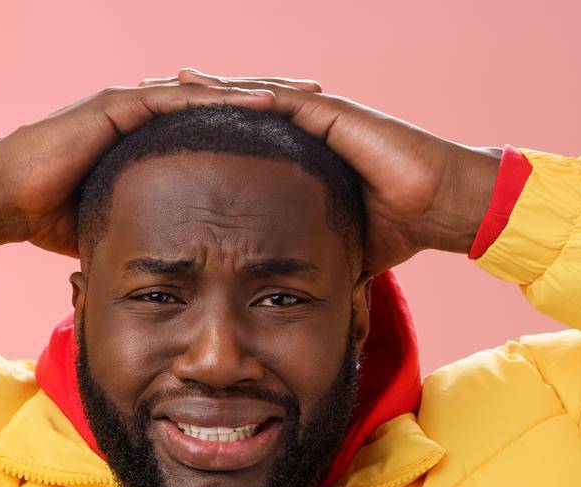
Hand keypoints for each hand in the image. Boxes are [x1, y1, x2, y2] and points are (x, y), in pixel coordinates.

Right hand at [0, 83, 279, 255]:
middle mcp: (148, 115)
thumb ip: (155, 232)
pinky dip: (219, 99)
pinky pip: (179, 99)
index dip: (261, 127)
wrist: (5, 200)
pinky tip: (260, 100)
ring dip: (258, 91)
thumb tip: (183, 273)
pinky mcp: (119, 107)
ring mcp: (133, 104)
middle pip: (223, 100)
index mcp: (153, 140)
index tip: (305, 134)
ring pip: (209, 91)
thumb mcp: (122, 225)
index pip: (217, 127)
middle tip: (322, 98)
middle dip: (274, 99)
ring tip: (304, 93)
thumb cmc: (53, 217)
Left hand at [141, 69, 501, 274]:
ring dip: (203, 92)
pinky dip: (238, 92)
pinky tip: (203, 88)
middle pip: (231, 112)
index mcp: (297, 157)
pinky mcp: (329, 111)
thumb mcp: (333, 249)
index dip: (195, 144)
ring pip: (246, 95)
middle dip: (187, 108)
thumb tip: (279, 304)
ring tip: (159, 88)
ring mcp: (316, 115)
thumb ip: (303, 263)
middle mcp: (302, 130)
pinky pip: (274, 97)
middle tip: (140, 106)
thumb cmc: (399, 227)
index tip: (154, 150)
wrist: (440, 205)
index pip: (236, 144)